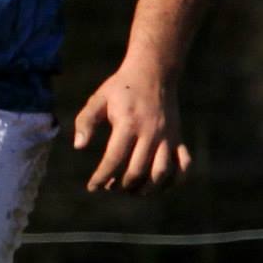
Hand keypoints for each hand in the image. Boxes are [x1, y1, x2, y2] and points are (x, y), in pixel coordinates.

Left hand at [72, 61, 190, 192]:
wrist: (154, 71)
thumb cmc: (122, 87)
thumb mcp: (99, 99)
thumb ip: (86, 121)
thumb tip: (78, 147)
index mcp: (128, 123)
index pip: (114, 159)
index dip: (101, 177)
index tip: (92, 187)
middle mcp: (150, 133)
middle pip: (137, 171)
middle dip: (121, 185)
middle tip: (111, 187)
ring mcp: (167, 137)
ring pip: (161, 173)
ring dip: (147, 188)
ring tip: (134, 191)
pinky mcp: (178, 138)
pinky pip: (184, 166)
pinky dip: (175, 181)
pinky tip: (160, 185)